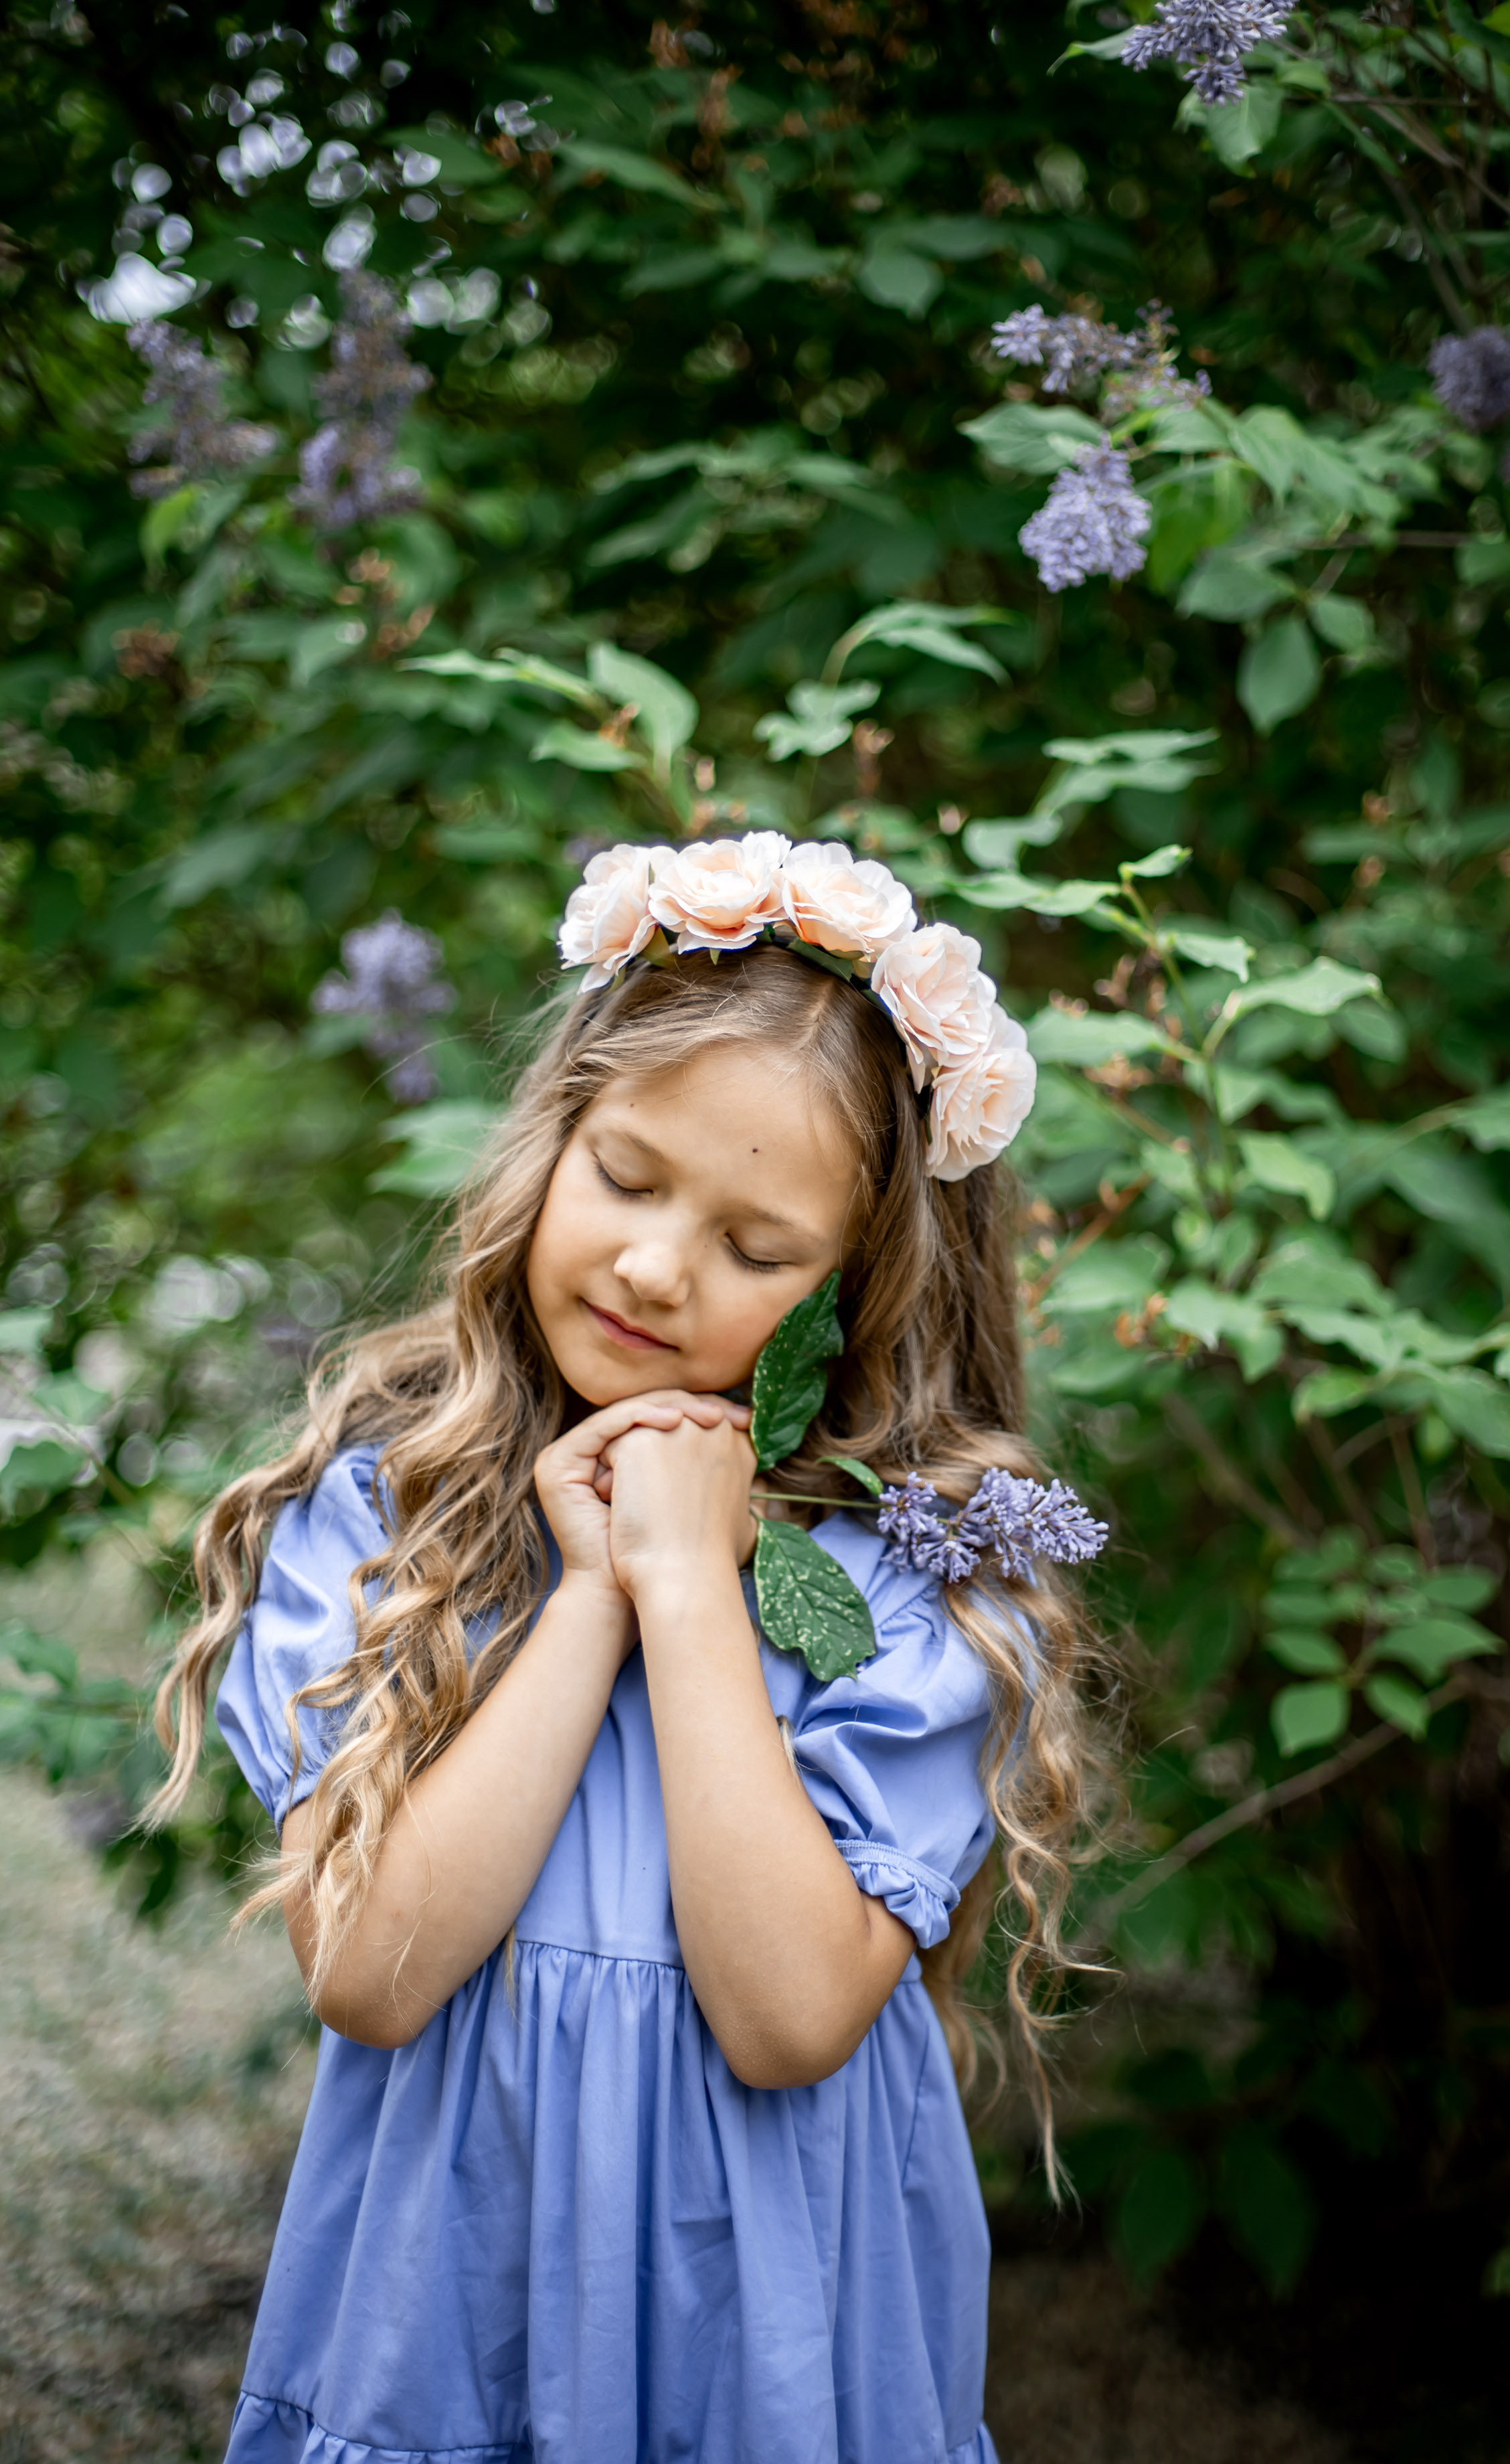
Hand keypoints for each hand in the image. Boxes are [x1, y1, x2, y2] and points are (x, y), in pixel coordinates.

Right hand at [534, 1392, 750, 1622]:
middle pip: (645, 1409)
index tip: (745, 1419)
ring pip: (628, 1412)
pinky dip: (642, 1417)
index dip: (701, 1411)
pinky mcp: (559, 1462)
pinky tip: (675, 1421)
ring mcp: (570, 1454)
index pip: (661, 1417)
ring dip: (671, 1407)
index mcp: (619, 1454)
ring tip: (708, 1415)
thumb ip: (708, 1460)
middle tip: (729, 1412)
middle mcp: (591, 1450)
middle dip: (691, 1405)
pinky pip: (606, 1425)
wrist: (632, 1588)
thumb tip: (753, 1430)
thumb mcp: (694, 1493)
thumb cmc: (668, 1550)